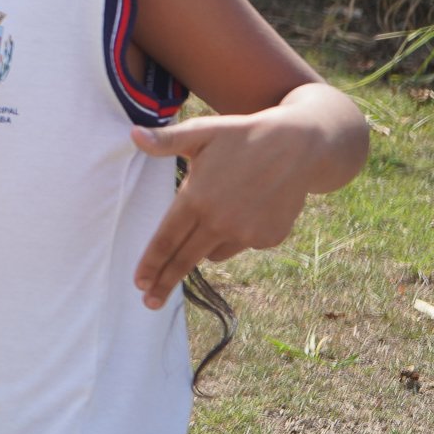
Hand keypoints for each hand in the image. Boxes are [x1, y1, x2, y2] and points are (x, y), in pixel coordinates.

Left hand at [130, 109, 318, 308]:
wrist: (301, 145)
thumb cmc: (244, 134)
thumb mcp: (203, 131)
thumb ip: (166, 140)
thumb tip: (133, 136)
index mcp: (197, 199)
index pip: (165, 239)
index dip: (151, 263)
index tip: (138, 283)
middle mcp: (221, 222)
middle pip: (185, 260)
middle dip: (165, 282)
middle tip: (149, 301)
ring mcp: (247, 233)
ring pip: (214, 252)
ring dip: (204, 244)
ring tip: (214, 214)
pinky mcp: (269, 238)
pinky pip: (241, 244)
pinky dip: (235, 234)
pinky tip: (245, 208)